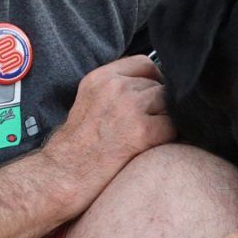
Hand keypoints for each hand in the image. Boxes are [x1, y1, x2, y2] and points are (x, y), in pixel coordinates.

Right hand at [42, 55, 176, 212]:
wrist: (64, 174)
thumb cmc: (77, 145)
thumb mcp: (89, 101)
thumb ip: (115, 88)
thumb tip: (151, 85)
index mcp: (101, 78)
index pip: (144, 63)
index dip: (155, 78)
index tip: (154, 95)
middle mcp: (115, 87)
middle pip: (158, 85)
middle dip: (159, 104)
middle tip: (149, 124)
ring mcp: (130, 108)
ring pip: (168, 103)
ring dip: (166, 119)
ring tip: (151, 136)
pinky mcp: (142, 131)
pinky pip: (173, 126)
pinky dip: (170, 137)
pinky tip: (156, 146)